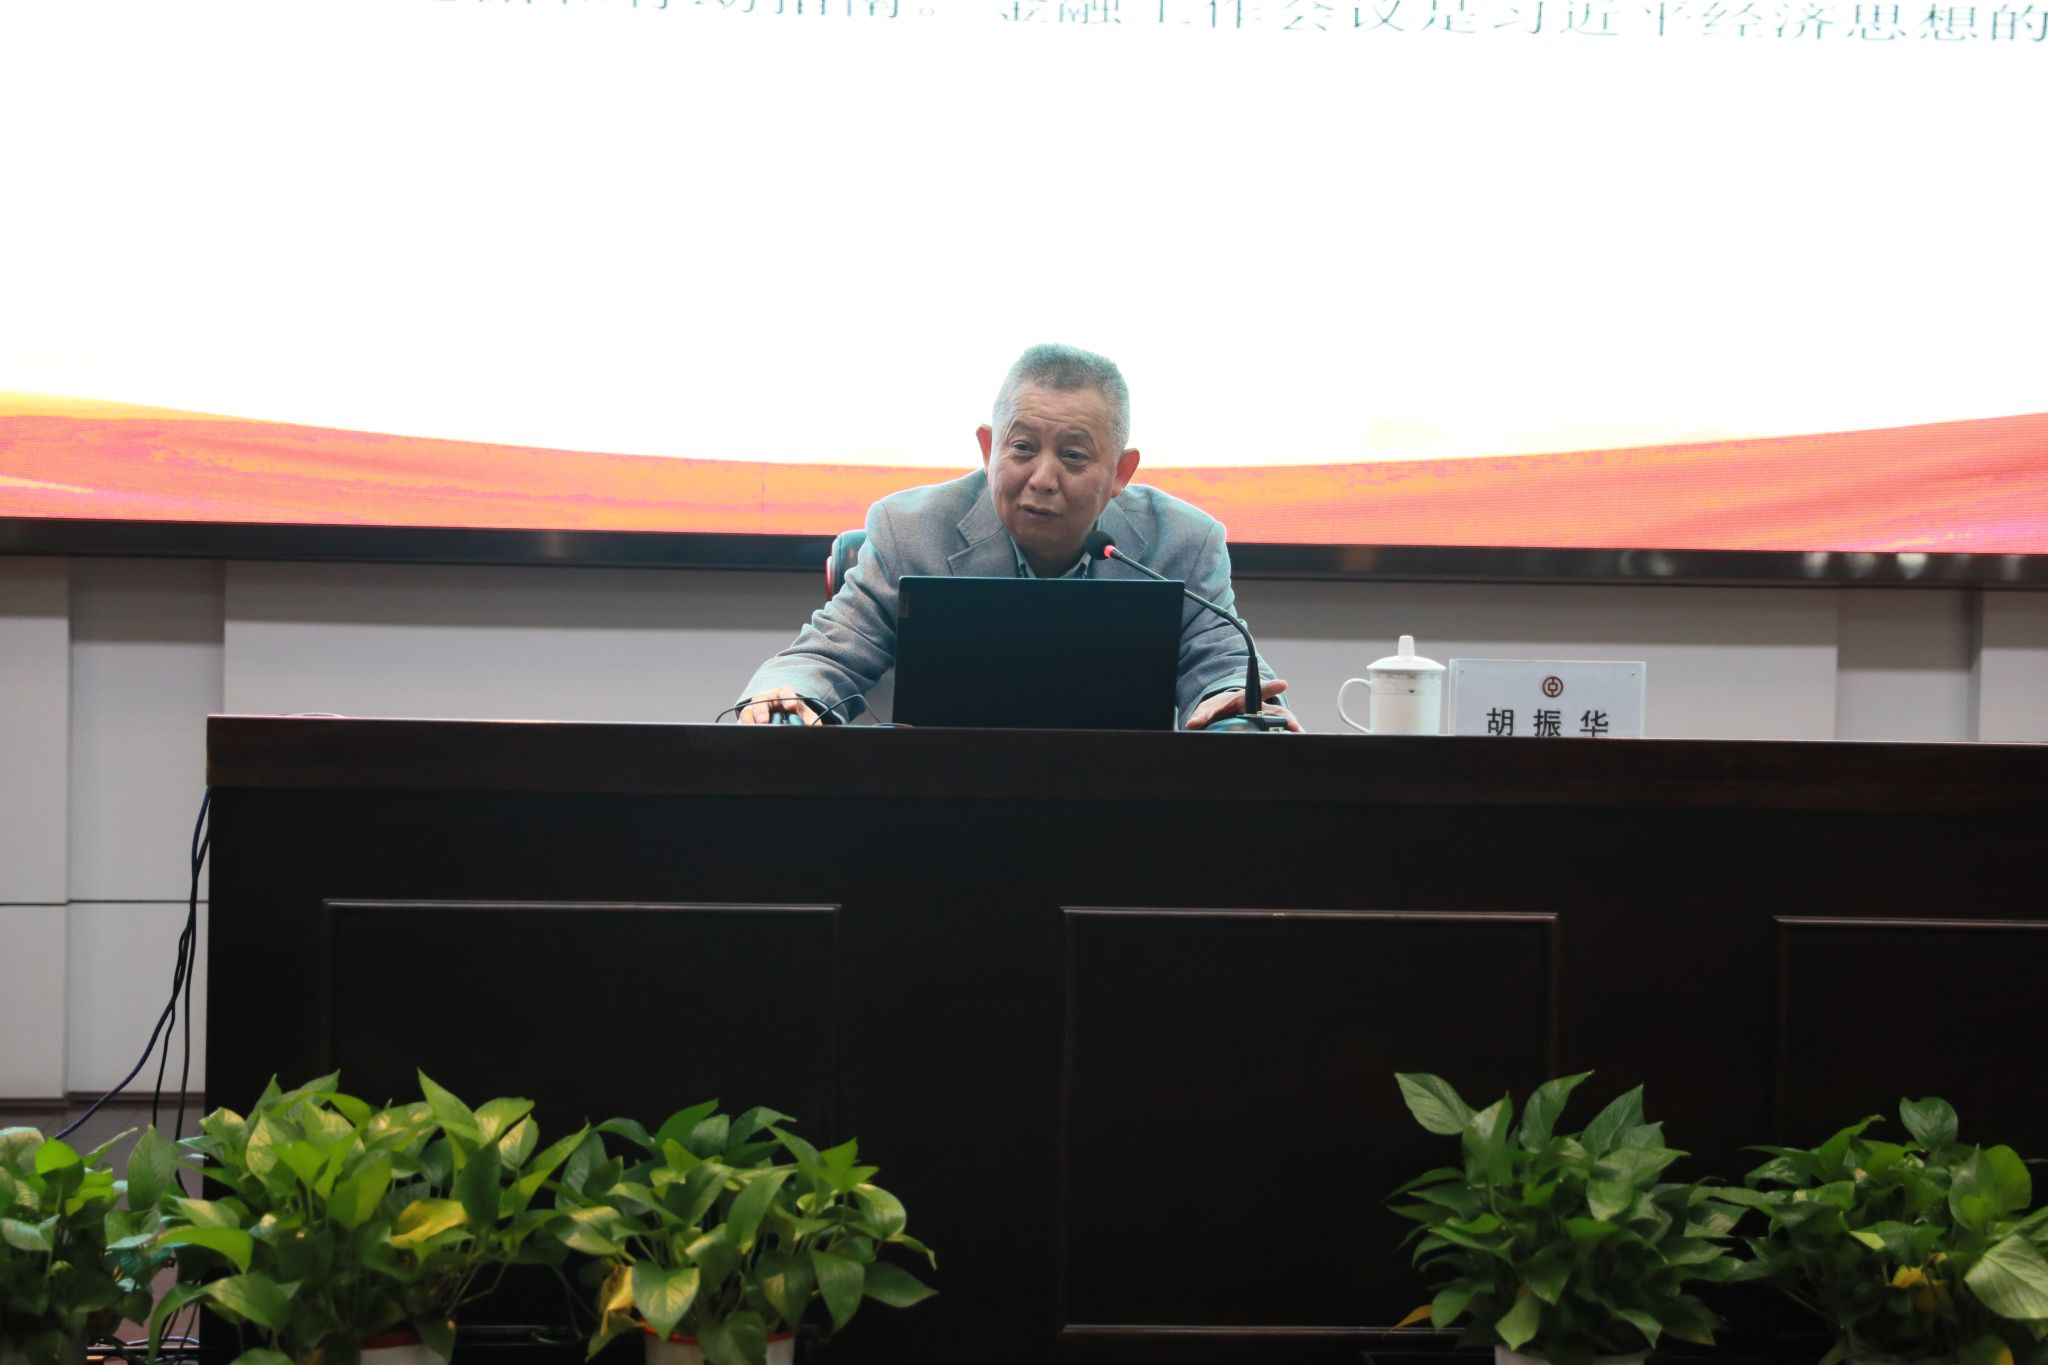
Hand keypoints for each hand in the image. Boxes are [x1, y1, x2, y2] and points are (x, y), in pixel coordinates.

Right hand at [739, 686, 820, 724]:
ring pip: (747, 712)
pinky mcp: (745, 722)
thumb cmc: (793, 714)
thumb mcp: (804, 715)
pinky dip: (743, 731)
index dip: (788, 698)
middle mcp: (765, 699)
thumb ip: (811, 721)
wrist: (780, 716)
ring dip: (749, 722)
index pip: (785, 692)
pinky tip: (747, 739)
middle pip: (760, 701)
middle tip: (764, 722)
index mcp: (782, 695)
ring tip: (753, 732)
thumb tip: (820, 731)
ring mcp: (753, 710)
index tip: (791, 707)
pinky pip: (741, 725)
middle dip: (762, 711)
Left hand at [1184, 680, 1302, 731]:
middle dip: (1286, 719)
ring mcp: (1268, 720)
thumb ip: (1201, 715)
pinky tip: (1297, 749)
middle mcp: (1262, 708)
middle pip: (1277, 712)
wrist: (1225, 716)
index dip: (1272, 688)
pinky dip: (1289, 740)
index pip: (1260, 691)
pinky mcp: (1270, 732)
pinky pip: (1282, 735)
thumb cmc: (1219, 709)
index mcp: (1246, 698)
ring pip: (1284, 724)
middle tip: (1292, 726)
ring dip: (1293, 732)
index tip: (1283, 685)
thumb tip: (1191, 724)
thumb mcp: (1209, 708)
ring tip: (1301, 739)